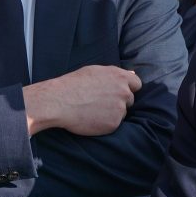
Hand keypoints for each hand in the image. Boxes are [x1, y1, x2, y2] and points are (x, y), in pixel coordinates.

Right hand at [23, 65, 140, 135]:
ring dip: (112, 113)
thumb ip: (115, 74)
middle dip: (120, 102)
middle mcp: (123, 92)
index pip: (137, 84)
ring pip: (122, 113)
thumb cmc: (73, 84)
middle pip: (130, 100)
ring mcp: (120, 108)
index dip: (128, 89)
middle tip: (101, 103)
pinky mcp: (113, 124)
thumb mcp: (95, 71)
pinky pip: (113, 124)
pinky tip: (91, 119)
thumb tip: (132, 75)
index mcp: (120, 77)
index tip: (119, 93)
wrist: (59, 101)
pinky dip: (105, 123)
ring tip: (93, 110)